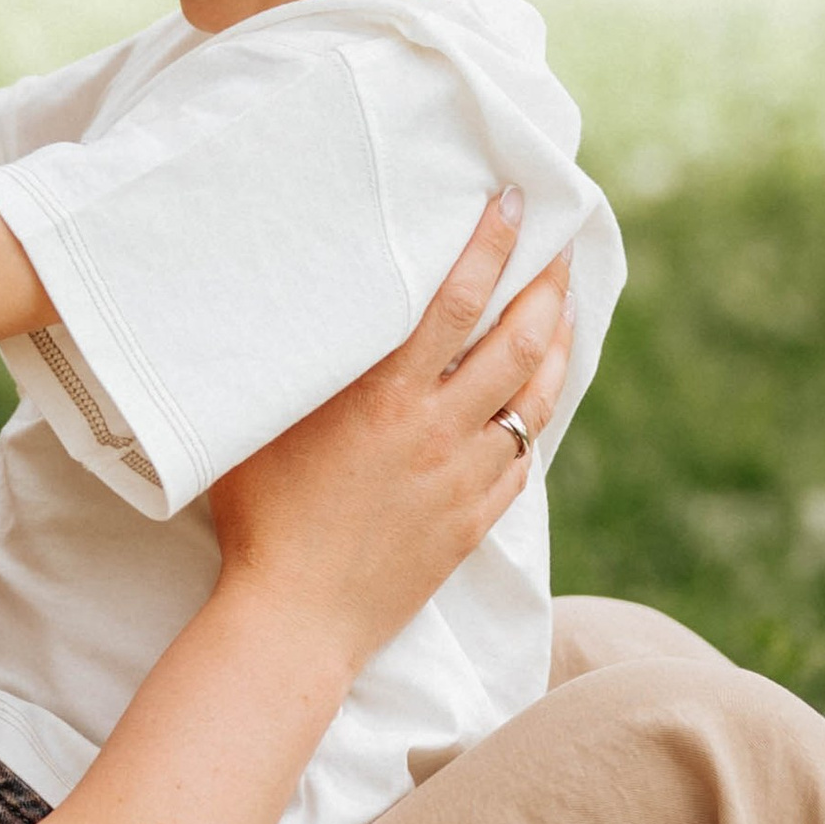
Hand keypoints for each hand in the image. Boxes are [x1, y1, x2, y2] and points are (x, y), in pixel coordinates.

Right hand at [206, 190, 572, 669]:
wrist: (295, 619)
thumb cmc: (258, 519)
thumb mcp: (263, 425)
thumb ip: (295, 368)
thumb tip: (300, 311)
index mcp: (384, 397)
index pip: (455, 301)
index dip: (491, 246)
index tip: (515, 204)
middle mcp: (435, 430)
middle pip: (515, 342)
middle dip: (546, 286)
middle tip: (561, 248)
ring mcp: (462, 478)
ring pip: (534, 398)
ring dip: (557, 346)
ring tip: (565, 309)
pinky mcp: (473, 522)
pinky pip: (523, 457)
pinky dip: (537, 416)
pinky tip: (539, 397)